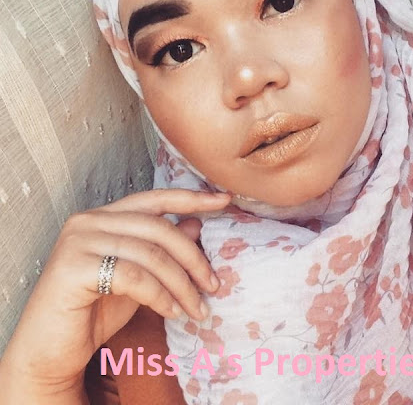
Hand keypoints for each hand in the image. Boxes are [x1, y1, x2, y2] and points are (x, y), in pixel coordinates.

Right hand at [0, 189, 229, 401]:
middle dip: (194, 259)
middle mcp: (89, 220)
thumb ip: (161, 249)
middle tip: (214, 285)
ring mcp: (78, 241)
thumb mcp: (139, 275)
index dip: (192, 198)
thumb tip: (196, 225)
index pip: (155, 198)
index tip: (226, 200)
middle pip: (159, 229)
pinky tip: (172, 312)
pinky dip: (161, 296)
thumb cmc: (95, 310)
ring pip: (151, 255)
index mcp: (104, 216)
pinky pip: (134, 276)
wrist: (51, 350)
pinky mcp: (72, 267)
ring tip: (198, 309)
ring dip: (182, 285)